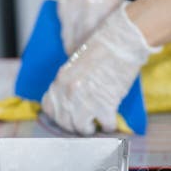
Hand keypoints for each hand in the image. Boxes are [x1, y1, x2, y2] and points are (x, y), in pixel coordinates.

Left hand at [42, 2, 158, 134]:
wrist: (121, 42)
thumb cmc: (104, 48)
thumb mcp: (76, 64)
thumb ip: (70, 82)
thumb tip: (71, 100)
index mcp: (60, 80)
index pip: (48, 108)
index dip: (59, 116)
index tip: (68, 117)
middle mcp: (69, 92)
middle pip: (64, 122)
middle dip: (75, 126)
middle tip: (86, 124)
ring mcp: (86, 100)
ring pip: (81, 128)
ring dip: (91, 129)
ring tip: (98, 124)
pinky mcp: (106, 106)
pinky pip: (106, 126)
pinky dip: (110, 126)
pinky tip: (113, 120)